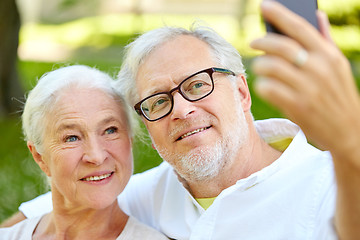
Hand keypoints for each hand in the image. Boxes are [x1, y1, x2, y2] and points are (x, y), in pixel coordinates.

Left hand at [250, 1, 359, 156]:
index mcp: (329, 55)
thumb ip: (325, 40)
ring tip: (259, 67)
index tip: (264, 5)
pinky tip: (264, 85)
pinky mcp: (297, 107)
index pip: (300, 28)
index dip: (279, 14)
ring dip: (259, 65)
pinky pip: (268, 89)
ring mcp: (308, 89)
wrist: (348, 132)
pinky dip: (262, 85)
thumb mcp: (338, 66)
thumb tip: (317, 14)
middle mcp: (319, 69)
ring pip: (270, 67)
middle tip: (253, 42)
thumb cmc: (339, 95)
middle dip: (262, 41)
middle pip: (281, 46)